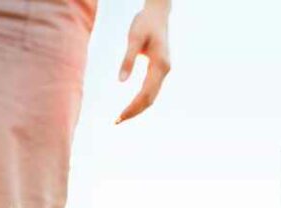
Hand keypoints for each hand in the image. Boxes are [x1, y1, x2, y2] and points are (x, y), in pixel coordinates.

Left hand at [115, 2, 171, 123]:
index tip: (119, 117)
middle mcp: (165, 70)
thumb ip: (128, 60)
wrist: (158, 13)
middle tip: (115, 122)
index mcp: (160, 64)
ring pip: (152, 96)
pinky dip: (141, 101)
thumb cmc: (145, 23)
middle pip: (150, 99)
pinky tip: (130, 106)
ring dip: (137, 108)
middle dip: (134, 112)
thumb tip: (121, 82)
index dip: (132, 108)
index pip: (146, 94)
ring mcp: (164, 70)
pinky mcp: (160, 70)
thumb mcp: (133, 38)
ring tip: (121, 117)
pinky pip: (151, 90)